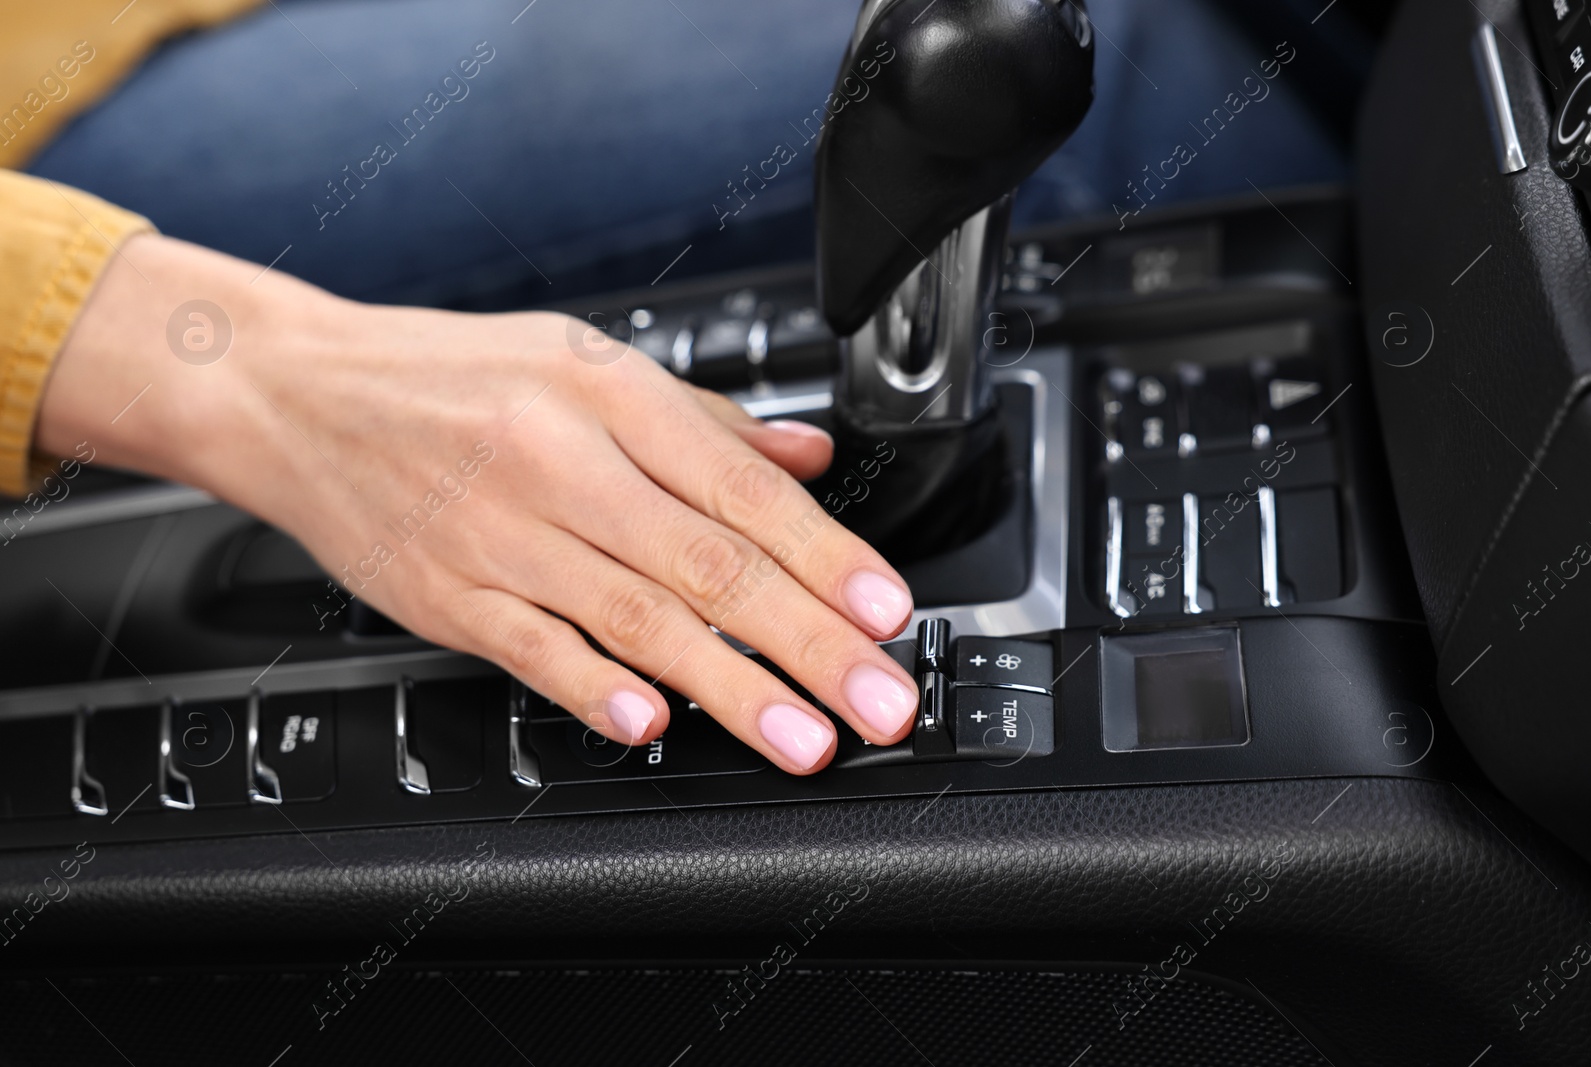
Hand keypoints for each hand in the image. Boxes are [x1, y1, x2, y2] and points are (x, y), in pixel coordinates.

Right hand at [38, 235, 918, 772]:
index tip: (888, 613)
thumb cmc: (445, 374)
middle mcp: (561, 465)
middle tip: (881, 701)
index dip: (826, 557)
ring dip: (732, 688)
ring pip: (637, 620)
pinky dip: (596, 687)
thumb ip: (703, 419)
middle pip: (709, 566)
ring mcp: (500, 537)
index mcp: (608, 397)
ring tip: (805, 738)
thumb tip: (807, 459)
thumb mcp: (582, 358)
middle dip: (811, 643)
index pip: (742, 489)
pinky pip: (532, 649)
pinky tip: (654, 724)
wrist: (294, 394)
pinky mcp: (445, 596)